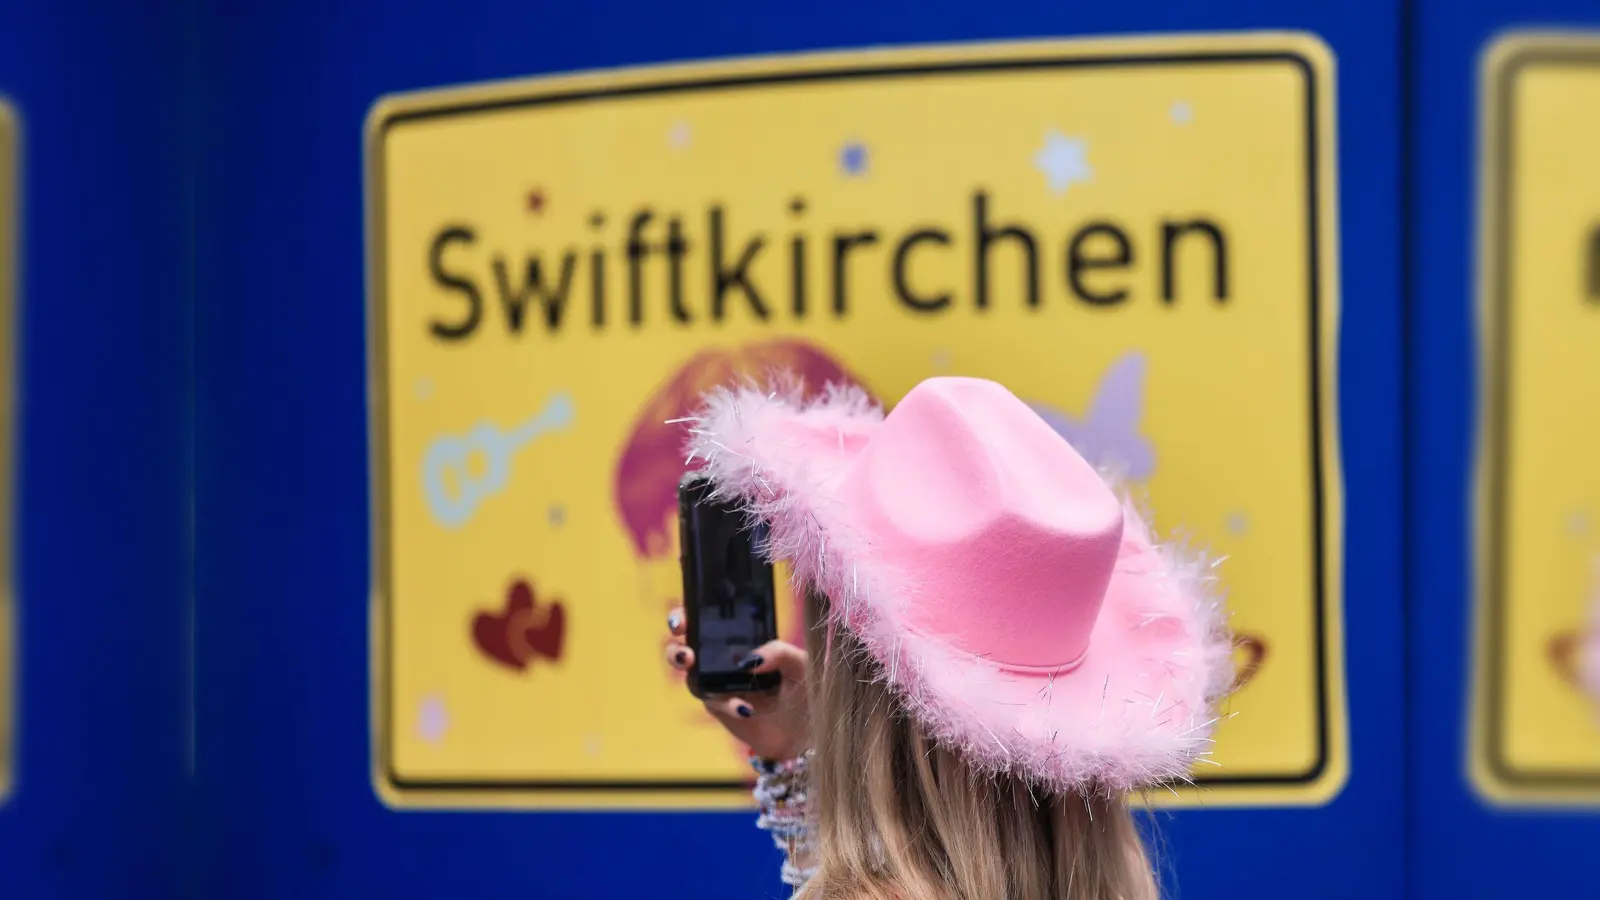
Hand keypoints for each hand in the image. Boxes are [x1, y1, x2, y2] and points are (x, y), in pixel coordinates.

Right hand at [665, 607, 809, 760]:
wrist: (807, 730)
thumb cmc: (804, 688)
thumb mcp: (800, 663)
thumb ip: (779, 652)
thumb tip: (751, 660)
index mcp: (741, 638)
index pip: (707, 618)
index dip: (687, 615)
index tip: (683, 621)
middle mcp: (723, 658)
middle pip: (685, 646)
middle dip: (675, 648)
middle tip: (686, 654)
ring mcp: (719, 684)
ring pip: (690, 675)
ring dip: (690, 673)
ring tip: (698, 674)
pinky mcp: (721, 708)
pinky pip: (714, 702)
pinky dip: (727, 703)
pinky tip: (746, 708)